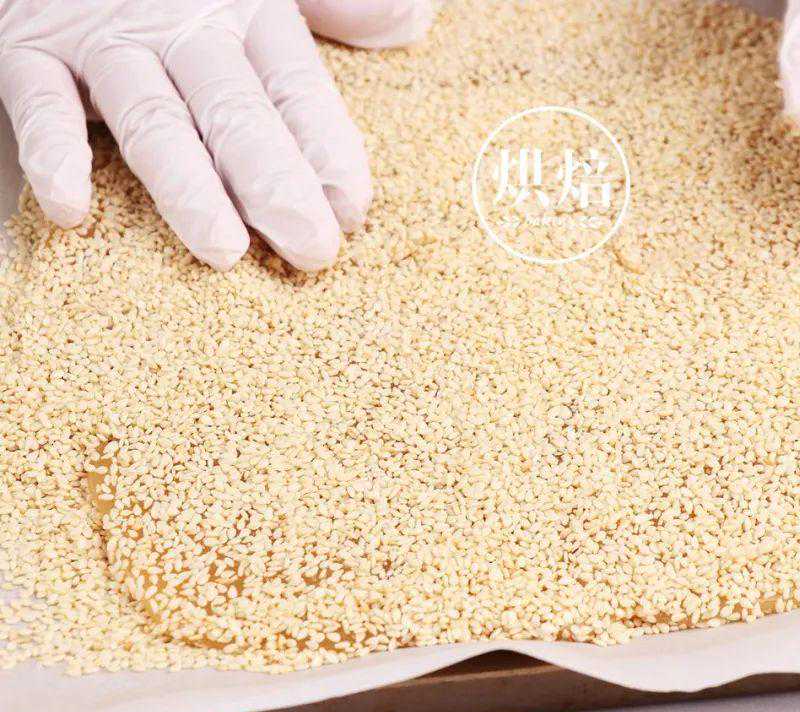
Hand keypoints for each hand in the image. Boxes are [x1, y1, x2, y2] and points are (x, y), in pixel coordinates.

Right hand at [0, 0, 429, 271]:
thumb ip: (334, 2)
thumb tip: (412, 21)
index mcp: (248, 8)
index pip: (296, 85)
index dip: (327, 145)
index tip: (354, 208)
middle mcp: (181, 24)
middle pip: (235, 110)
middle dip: (276, 182)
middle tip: (312, 248)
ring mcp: (106, 40)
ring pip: (154, 118)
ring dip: (188, 186)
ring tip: (223, 250)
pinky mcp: (30, 48)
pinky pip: (36, 102)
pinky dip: (52, 152)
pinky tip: (73, 211)